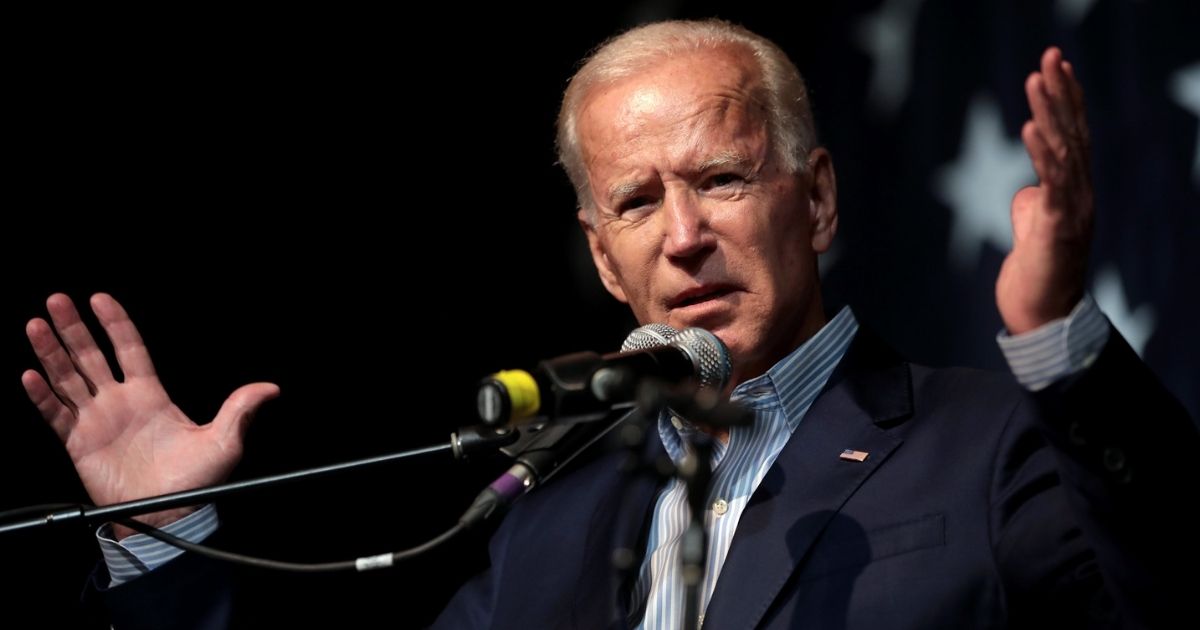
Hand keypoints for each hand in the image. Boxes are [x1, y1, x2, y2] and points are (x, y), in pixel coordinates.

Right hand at [22, 293, 279, 538]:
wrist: (169, 515)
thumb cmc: (196, 481)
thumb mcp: (225, 441)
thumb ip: (240, 409)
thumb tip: (270, 389)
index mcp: (151, 395)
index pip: (130, 350)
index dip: (115, 324)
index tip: (100, 298)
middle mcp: (120, 403)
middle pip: (92, 356)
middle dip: (74, 329)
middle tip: (57, 300)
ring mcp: (97, 421)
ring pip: (68, 378)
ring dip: (51, 353)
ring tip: (35, 325)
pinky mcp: (78, 443)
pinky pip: (56, 414)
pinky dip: (42, 396)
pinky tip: (30, 375)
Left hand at [997, 47, 1093, 333]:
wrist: (1042, 316)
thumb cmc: (1037, 274)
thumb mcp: (1034, 229)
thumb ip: (1035, 204)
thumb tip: (1028, 191)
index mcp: (1073, 191)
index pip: (1073, 135)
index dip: (1066, 100)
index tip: (1055, 66)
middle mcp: (1080, 193)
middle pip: (1073, 132)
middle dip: (1060, 92)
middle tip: (1050, 55)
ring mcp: (1073, 208)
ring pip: (1063, 149)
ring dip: (1048, 111)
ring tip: (1036, 79)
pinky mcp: (1058, 225)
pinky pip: (1052, 182)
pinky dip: (1041, 152)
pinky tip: (1029, 127)